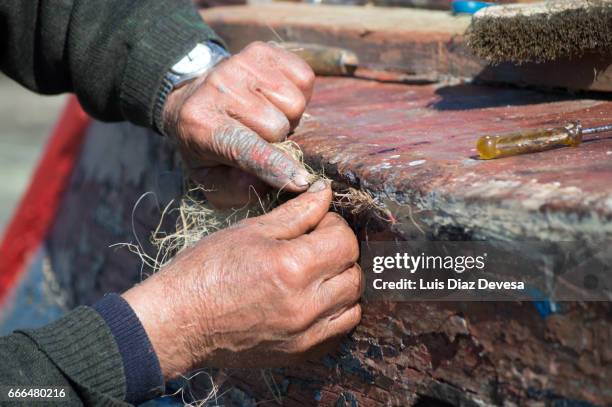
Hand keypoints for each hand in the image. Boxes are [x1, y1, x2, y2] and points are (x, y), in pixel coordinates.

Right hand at [122, 180, 361, 378]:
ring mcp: (304, 334)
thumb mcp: (250, 231)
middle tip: (317, 247)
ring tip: (317, 274)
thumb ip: (296, 213)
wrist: (177, 321)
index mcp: (292, 266)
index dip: (335, 226)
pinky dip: (336, 313)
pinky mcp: (299, 353)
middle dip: (341, 254)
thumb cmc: (206, 270)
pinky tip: (314, 301)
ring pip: (353, 305)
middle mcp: (305, 304)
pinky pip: (339, 331)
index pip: (345, 242)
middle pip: (354, 274)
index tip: (318, 225)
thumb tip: (325, 193)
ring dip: (342, 284)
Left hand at [163, 41, 315, 208]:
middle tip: (260, 137)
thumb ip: (237, 190)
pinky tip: (273, 97)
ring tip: (264, 116)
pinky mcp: (262, 49)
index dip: (275, 166)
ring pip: (294, 104)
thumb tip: (275, 182)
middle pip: (277, 127)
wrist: (194, 96)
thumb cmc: (207, 145)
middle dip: (278, 140)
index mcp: (200, 126)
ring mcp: (240, 64)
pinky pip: (304, 78)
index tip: (299, 181)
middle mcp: (217, 88)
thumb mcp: (210, 178)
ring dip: (287, 116)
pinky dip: (297, 93)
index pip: (245, 148)